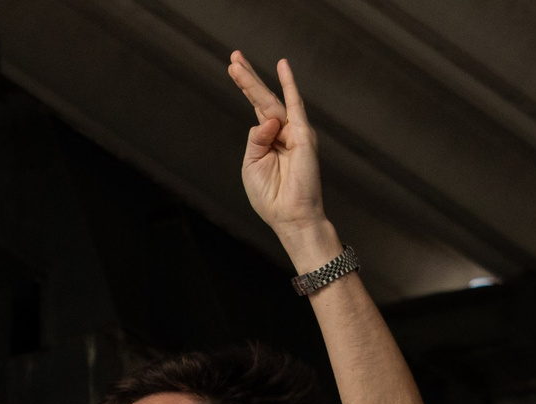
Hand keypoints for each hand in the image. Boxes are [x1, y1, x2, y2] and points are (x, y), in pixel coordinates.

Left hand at [228, 53, 325, 242]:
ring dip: (254, 81)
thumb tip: (268, 117)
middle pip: (262, 98)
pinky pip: (295, 105)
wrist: (290, 215)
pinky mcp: (303, 135)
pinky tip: (283, 67)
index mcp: (268, 139)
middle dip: (247, 77)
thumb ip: (256, 139)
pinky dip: (289, 86)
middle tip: (232, 57)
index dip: (246, 88)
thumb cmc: (270, 195)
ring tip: (236, 63)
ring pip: (271, 99)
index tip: (233, 68)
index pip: (256, 108)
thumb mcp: (252, 165)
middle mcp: (282, 130)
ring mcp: (294, 131)